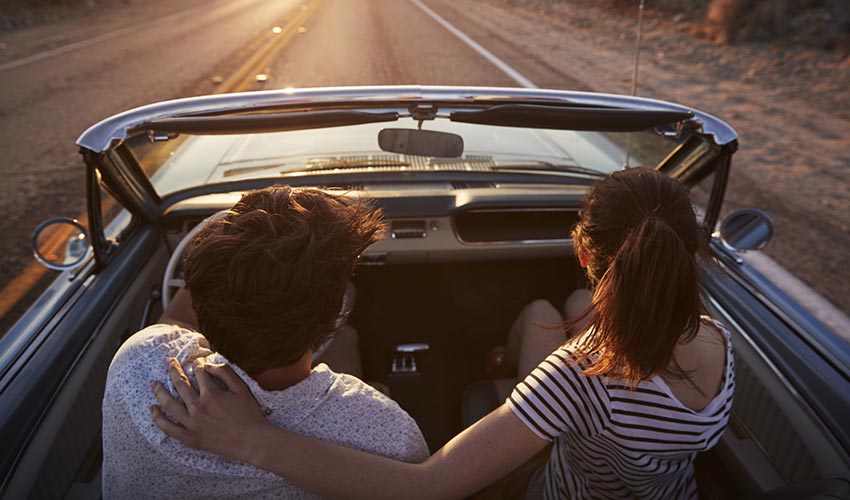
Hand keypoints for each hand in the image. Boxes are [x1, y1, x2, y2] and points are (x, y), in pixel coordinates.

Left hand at [151, 358, 270, 461]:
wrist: (252, 441)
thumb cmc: (249, 414)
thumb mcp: (241, 388)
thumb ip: (225, 373)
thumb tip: (208, 365)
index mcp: (211, 394)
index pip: (199, 373)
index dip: (198, 364)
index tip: (198, 362)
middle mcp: (198, 407)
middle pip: (180, 384)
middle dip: (174, 370)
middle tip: (170, 362)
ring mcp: (192, 424)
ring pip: (169, 404)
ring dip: (160, 391)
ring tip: (154, 384)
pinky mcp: (190, 438)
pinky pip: (169, 428)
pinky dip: (158, 418)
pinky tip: (153, 409)